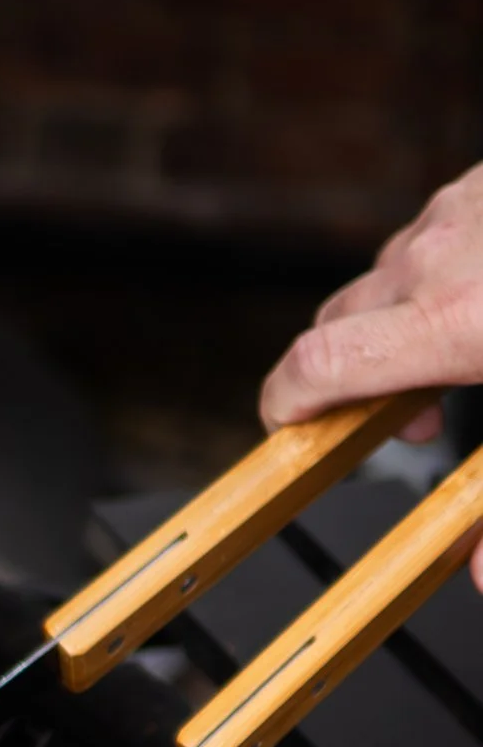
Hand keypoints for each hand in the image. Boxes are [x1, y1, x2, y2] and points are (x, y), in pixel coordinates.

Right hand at [261, 162, 482, 475]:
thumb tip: (478, 560)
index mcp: (456, 321)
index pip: (317, 363)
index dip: (283, 403)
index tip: (286, 430)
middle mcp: (437, 261)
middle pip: (335, 324)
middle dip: (349, 378)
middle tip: (412, 417)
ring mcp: (451, 212)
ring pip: (387, 279)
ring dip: (398, 323)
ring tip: (459, 351)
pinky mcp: (471, 185)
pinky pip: (429, 237)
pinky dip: (438, 276)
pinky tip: (480, 294)